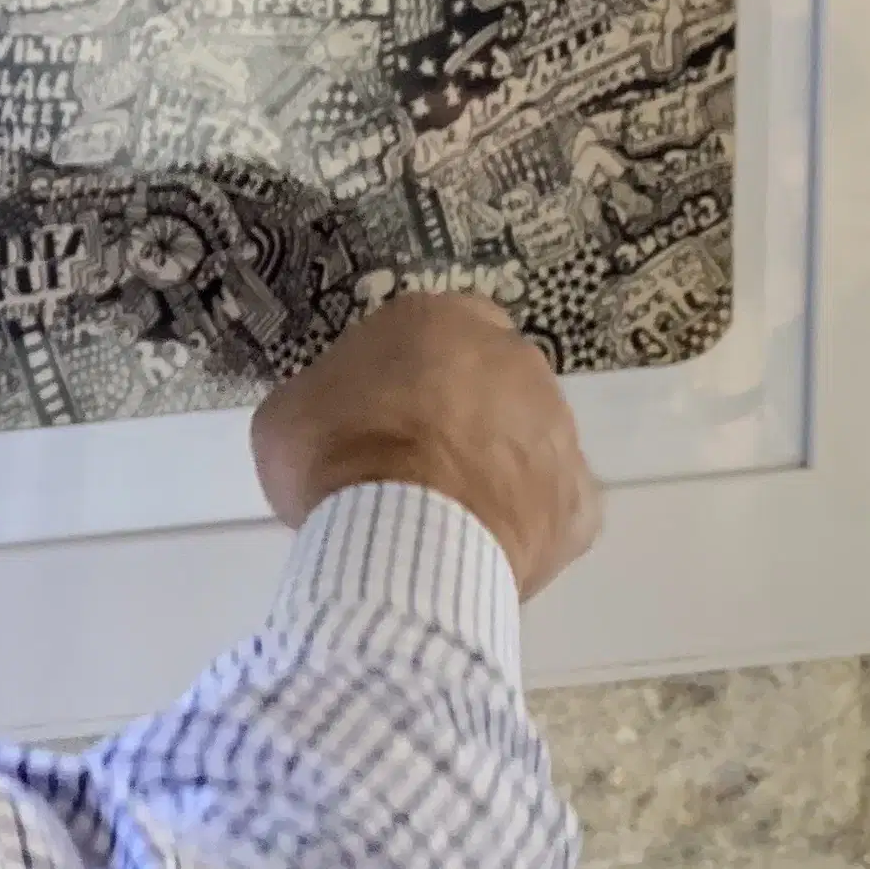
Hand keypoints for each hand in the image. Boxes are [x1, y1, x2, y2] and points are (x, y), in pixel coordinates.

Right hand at [251, 292, 602, 600]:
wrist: (401, 538)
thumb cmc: (335, 459)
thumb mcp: (290, 413)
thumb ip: (326, 400)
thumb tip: (337, 422)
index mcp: (441, 320)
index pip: (432, 329)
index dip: (406, 372)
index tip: (378, 411)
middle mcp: (515, 360)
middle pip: (489, 381)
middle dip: (459, 414)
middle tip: (411, 464)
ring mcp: (558, 430)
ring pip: (525, 441)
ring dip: (493, 466)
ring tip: (443, 515)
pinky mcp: (579, 501)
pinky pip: (548, 507)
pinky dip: (520, 524)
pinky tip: (477, 547)